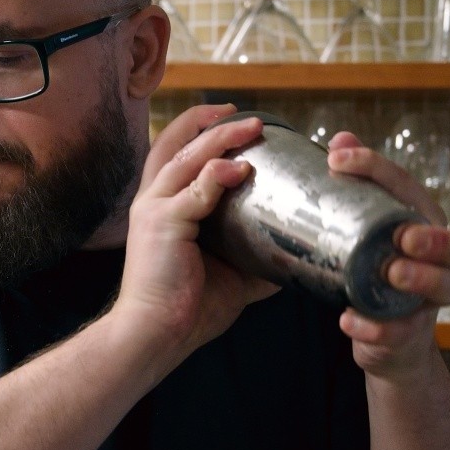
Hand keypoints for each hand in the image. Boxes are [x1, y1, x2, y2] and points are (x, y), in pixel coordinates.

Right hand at [113, 105, 280, 358]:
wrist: (156, 335)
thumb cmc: (187, 306)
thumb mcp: (232, 273)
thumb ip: (257, 254)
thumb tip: (296, 251)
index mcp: (163, 206)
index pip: (177, 154)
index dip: (202, 132)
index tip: (235, 120)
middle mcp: (152, 200)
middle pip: (175, 143)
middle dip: (208, 122)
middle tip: (244, 113)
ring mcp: (153, 210)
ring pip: (186, 158)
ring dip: (219, 139)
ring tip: (252, 128)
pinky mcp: (161, 225)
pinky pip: (191, 193)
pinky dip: (215, 177)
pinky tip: (240, 170)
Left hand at [325, 132, 449, 375]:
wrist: (383, 339)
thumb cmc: (376, 270)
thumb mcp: (366, 229)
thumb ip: (358, 187)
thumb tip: (341, 138)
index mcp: (425, 225)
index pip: (411, 189)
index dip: (377, 169)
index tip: (336, 158)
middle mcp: (441, 262)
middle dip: (436, 238)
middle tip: (403, 234)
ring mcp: (430, 300)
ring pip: (447, 288)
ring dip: (421, 278)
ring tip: (391, 273)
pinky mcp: (410, 334)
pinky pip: (401, 333)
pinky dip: (376, 328)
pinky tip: (348, 320)